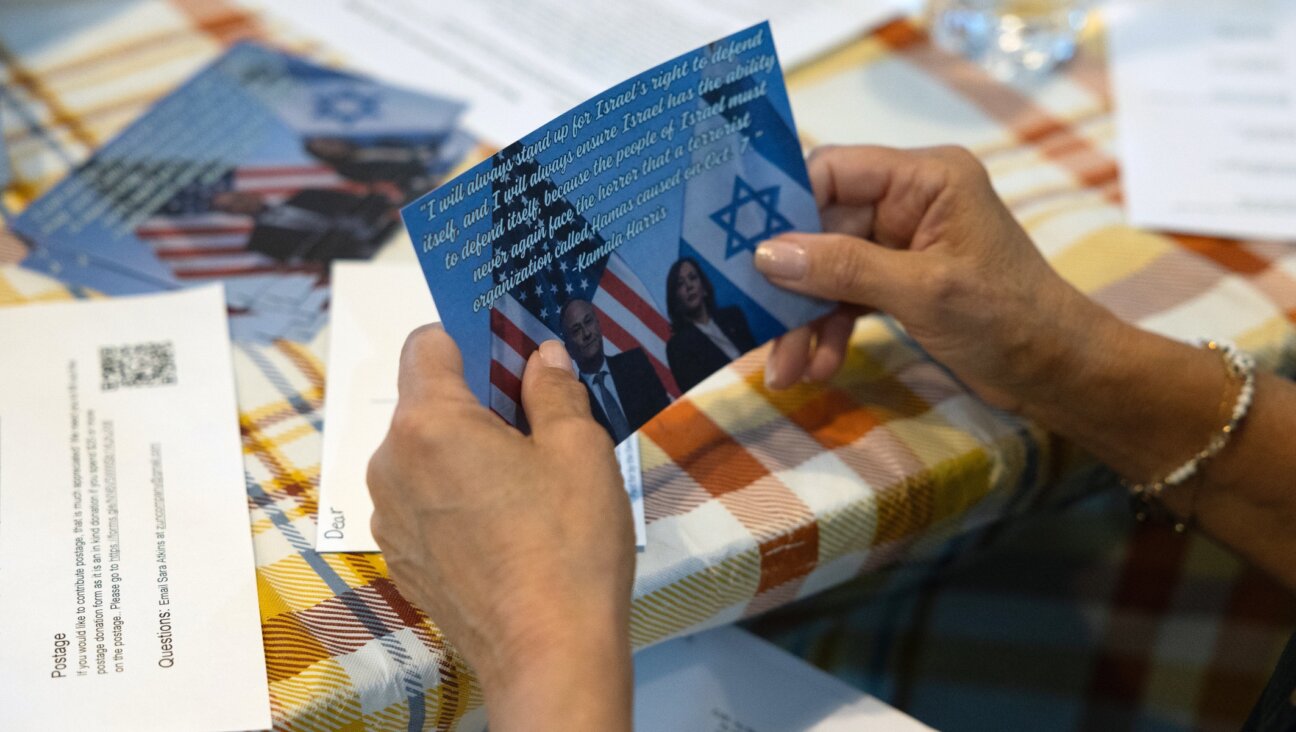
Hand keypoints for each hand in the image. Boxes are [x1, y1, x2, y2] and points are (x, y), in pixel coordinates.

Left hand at [367, 326, 634, 730]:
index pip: (428, 344)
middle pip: (426, 402)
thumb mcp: (580, 451)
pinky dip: (456, 496)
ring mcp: (390, 517)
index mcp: (429, 424)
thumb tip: (543, 360)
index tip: (512, 351)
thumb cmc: (567, 547)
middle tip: (537, 421)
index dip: (471, 337)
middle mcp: (392, 465)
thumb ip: (555, 391)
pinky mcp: (402, 558)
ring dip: (465, 451)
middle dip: (476, 400)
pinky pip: (423, 502)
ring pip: (424, 454)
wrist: (549, 656)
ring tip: (527, 481)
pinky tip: (506, 524)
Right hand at [755, 145, 1119, 411]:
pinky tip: (818, 364)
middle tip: (756, 329)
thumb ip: (843, 268)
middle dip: (791, 285)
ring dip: (803, 318)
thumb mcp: (922, 292)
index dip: (785, 209)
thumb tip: (767, 254)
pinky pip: (846, 294)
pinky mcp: (901, 281)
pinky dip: (828, 328)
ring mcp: (904, 242)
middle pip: (822, 228)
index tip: (743, 251)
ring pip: (828, 269)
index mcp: (926, 178)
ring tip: (786, 369)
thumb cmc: (1008, 318)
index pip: (833, 172)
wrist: (1059, 373)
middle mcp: (911, 200)